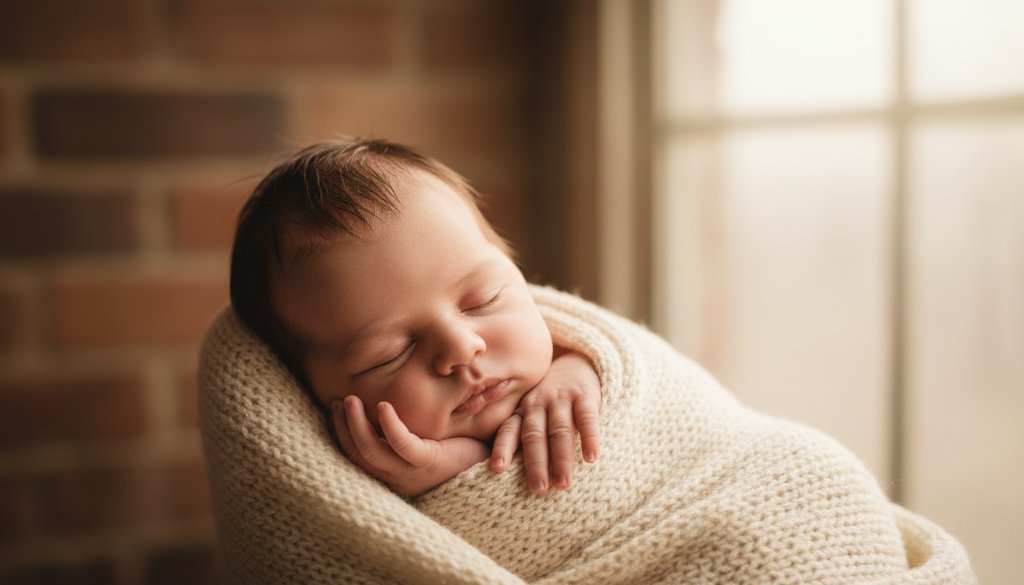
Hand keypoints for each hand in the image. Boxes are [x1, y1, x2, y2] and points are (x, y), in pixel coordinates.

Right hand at [332, 395, 488, 496]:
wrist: (492, 457)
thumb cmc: (460, 444)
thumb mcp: (425, 435)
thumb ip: (405, 424)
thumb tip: (380, 396)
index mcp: (394, 472)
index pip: (357, 456)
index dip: (342, 432)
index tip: (337, 408)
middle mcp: (397, 477)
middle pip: (357, 454)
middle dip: (343, 426)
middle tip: (340, 401)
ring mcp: (410, 472)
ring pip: (371, 450)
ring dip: (357, 424)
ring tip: (350, 399)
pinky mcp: (427, 462)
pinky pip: (401, 444)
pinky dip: (390, 425)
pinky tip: (383, 406)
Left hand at [490, 351, 600, 493]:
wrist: (577, 361)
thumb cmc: (550, 398)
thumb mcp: (531, 409)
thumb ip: (520, 432)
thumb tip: (500, 471)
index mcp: (523, 410)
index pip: (510, 429)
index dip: (503, 447)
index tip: (497, 468)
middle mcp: (538, 403)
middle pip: (534, 435)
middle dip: (535, 463)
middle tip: (538, 488)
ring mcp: (562, 398)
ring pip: (560, 430)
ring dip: (561, 458)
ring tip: (563, 483)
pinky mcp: (586, 395)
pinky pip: (587, 417)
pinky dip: (590, 437)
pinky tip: (592, 457)